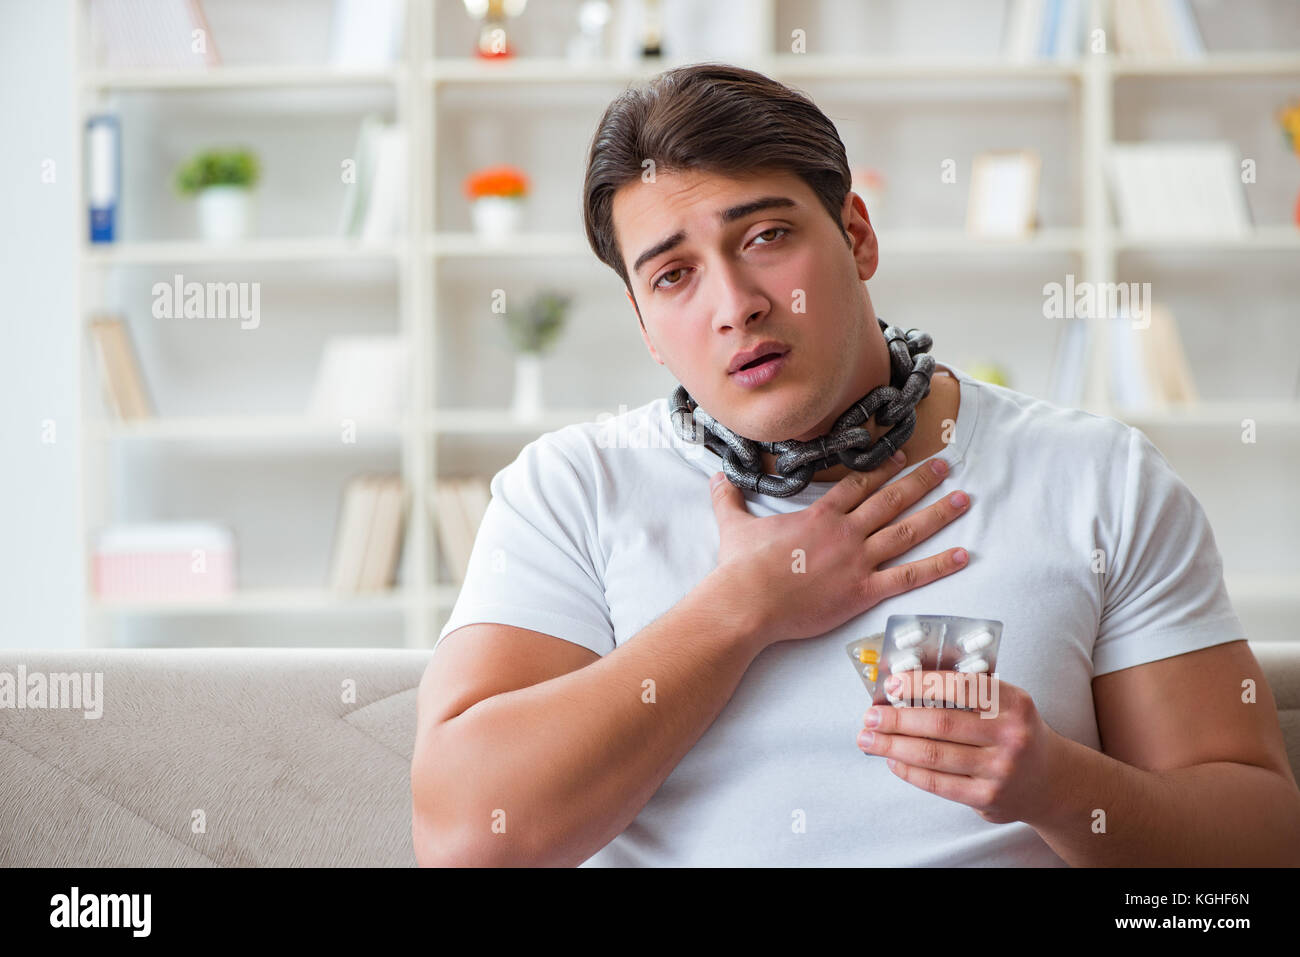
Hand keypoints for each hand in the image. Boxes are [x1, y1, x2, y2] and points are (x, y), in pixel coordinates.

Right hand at [707, 454, 971, 647]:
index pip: (858, 484)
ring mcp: (857, 560)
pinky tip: (962, 555)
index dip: (882, 468)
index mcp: (819, 515)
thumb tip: (715, 479)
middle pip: (891, 499)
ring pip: (907, 531)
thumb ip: (728, 500)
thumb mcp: (733, 525)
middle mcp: (845, 531)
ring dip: (938, 513)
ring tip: (964, 499)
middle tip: (945, 465)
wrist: (746, 601)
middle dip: (921, 480)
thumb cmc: (740, 567)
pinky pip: (909, 576)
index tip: (901, 455)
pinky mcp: (863, 591)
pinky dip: (938, 566)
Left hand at [856, 670, 1064, 824]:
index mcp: (1014, 703)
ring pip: (934, 755)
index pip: (961, 687)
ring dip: (893, 746)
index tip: (892, 684)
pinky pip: (938, 783)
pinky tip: (892, 760)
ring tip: (869, 739)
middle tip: (870, 715)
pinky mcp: (987, 797)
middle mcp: (1011, 736)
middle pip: (940, 724)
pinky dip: (909, 771)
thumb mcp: (1007, 705)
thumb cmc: (1017, 734)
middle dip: (897, 719)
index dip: (921, 684)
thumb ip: (969, 693)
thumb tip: (907, 685)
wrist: (1052, 782)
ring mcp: (1000, 770)